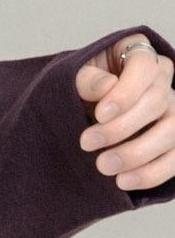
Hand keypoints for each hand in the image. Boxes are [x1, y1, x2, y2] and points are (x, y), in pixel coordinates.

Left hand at [76, 35, 174, 191]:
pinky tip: (124, 182)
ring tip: (103, 166)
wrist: (82, 110)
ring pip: (171, 132)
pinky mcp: (173, 142)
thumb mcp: (74, 77)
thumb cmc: (81, 88)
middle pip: (158, 101)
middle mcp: (164, 82)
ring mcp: (173, 111)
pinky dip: (151, 173)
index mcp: (140, 55)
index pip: (145, 66)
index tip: (99, 114)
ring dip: (137, 153)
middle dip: (121, 127)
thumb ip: (86, 79)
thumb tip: (106, 86)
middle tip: (86, 143)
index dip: (126, 92)